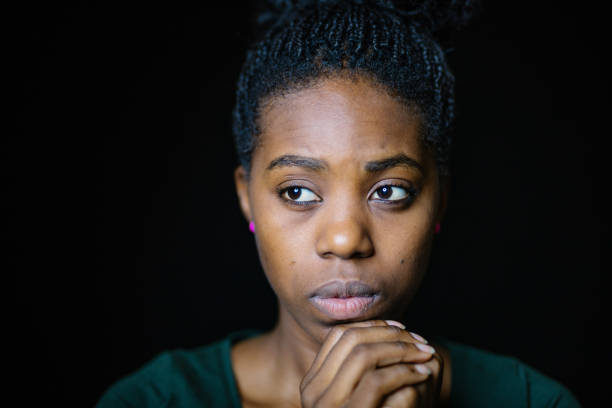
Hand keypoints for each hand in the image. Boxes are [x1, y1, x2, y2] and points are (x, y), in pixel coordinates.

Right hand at [300, 320, 442, 407]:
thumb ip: (358, 372)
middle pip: (352, 340)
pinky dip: (404, 372)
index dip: (371, 326)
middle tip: (419, 339)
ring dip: (401, 349)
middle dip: (390, 334)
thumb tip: (382, 332)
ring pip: (364, 355)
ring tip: (425, 353)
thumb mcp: (356, 395)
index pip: (339, 336)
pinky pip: (376, 381)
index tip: (399, 328)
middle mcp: (313, 392)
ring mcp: (328, 407)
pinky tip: (422, 374)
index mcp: (312, 383)